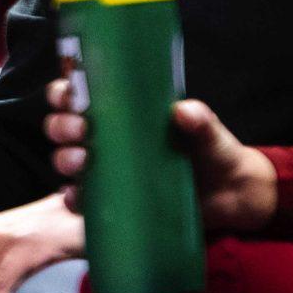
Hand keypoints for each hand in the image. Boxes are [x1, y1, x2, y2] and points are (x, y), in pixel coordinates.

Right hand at [43, 79, 274, 234]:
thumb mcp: (210, 133)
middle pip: (62, 126)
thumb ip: (200, 120)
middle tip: (82, 129)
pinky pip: (80, 200)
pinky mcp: (110, 200)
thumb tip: (183, 110)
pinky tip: (78, 195)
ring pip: (64, 159)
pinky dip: (73, 198)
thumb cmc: (214, 153)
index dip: (63, 92)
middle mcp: (105, 138)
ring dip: (65, 158)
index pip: (78, 94)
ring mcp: (104, 170)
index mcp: (122, 112)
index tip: (70, 95)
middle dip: (63, 126)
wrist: (230, 196)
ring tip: (83, 161)